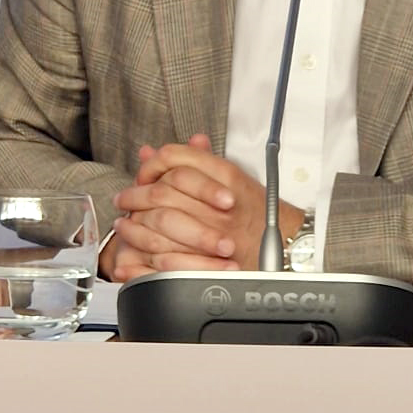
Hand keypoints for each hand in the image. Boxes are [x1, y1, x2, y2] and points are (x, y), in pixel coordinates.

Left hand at [110, 136, 303, 273]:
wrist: (288, 247)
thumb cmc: (258, 213)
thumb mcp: (229, 177)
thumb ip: (194, 161)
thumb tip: (153, 152)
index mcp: (226, 175)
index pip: (176, 158)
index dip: (151, 166)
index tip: (140, 175)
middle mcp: (221, 201)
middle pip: (163, 190)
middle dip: (135, 196)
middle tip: (124, 200)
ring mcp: (216, 232)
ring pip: (161, 223)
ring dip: (136, 226)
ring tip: (124, 226)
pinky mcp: (211, 260)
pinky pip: (170, 257)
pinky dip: (148, 256)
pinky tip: (136, 253)